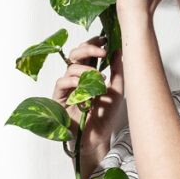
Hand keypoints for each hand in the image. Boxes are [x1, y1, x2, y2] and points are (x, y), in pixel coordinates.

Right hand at [52, 35, 124, 152]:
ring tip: (99, 79)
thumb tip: (119, 50)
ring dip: (85, 69)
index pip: (87, 52)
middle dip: (88, 48)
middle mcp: (77, 78)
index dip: (93, 42)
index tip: (104, 39)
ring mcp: (68, 88)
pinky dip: (72, 81)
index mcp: (89, 74)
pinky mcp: (59, 98)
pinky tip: (82, 85)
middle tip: (102, 52)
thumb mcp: (116, 91)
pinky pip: (61, 83)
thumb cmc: (105, 117)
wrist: (97, 139)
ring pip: (70, 67)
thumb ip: (117, 72)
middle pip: (76, 53)